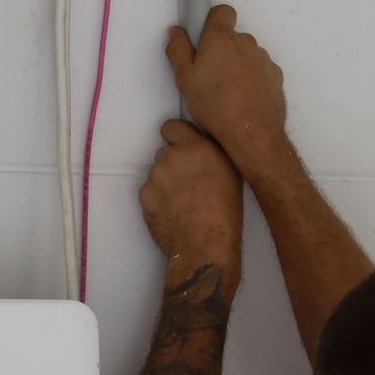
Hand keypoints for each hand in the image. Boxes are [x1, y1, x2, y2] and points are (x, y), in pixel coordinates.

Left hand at [139, 119, 243, 302]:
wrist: (206, 248)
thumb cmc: (226, 215)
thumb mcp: (231, 175)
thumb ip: (211, 154)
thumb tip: (200, 150)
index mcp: (198, 147)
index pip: (171, 126)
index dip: (175, 139)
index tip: (182, 151)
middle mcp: (173, 156)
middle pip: (165, 152)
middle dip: (174, 165)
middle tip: (188, 186)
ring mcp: (155, 176)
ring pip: (157, 174)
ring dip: (166, 184)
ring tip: (182, 205)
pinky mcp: (144, 196)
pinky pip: (150, 193)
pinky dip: (158, 201)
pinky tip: (173, 215)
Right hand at [166, 5, 288, 176]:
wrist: (253, 135)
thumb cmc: (219, 109)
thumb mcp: (184, 80)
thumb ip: (178, 49)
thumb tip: (177, 34)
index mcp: (221, 39)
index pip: (222, 11)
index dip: (213, 21)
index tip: (205, 35)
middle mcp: (246, 43)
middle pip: (232, 37)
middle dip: (222, 51)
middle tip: (210, 75)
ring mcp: (263, 59)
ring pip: (247, 55)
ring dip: (237, 67)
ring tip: (227, 92)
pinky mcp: (275, 76)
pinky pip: (260, 71)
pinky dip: (252, 80)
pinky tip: (242, 98)